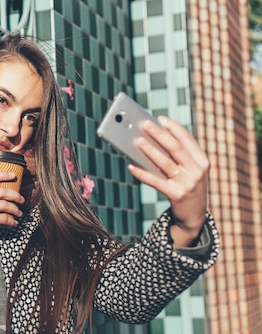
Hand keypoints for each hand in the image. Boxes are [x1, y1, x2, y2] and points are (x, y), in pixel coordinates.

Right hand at [0, 171, 23, 249]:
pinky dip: (11, 221)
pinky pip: (3, 218)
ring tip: (19, 213)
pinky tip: (13, 223)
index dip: (2, 174)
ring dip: (15, 209)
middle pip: (1, 191)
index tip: (12, 174)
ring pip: (4, 204)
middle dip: (15, 195)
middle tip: (21, 199)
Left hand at [128, 116, 209, 246]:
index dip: (174, 128)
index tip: (160, 118)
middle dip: (159, 134)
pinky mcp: (177, 195)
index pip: (188, 139)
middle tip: (144, 124)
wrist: (194, 215)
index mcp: (202, 161)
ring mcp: (188, 183)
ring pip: (165, 163)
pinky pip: (156, 181)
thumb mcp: (188, 171)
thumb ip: (176, 157)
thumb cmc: (187, 187)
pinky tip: (131, 166)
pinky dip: (143, 173)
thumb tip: (149, 140)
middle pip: (176, 148)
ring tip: (137, 141)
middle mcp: (197, 171)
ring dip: (150, 151)